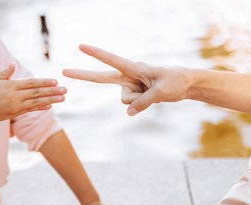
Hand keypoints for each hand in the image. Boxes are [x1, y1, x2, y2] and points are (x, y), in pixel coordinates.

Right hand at [0, 63, 66, 124]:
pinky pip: (30, 110)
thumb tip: (13, 64)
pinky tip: (50, 106)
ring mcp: (15, 106)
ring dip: (51, 100)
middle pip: (37, 93)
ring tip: (63, 98)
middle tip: (66, 90)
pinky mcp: (14, 113)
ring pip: (36, 103)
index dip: (44, 82)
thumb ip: (4, 73)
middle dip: (52, 91)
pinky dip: (41, 108)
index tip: (55, 81)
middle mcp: (14, 97)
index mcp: (10, 86)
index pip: (31, 83)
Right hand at [63, 44, 193, 115]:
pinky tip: (152, 97)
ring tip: (155, 92)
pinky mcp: (134, 94)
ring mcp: (130, 86)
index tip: (81, 46)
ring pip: (125, 100)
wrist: (186, 85)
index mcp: (134, 68)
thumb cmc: (176, 81)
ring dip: (140, 101)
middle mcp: (128, 76)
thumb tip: (128, 112)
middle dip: (84, 75)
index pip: (111, 60)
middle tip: (64, 71)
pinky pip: (131, 105)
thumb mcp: (161, 92)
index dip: (96, 54)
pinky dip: (141, 105)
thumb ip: (143, 102)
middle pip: (102, 78)